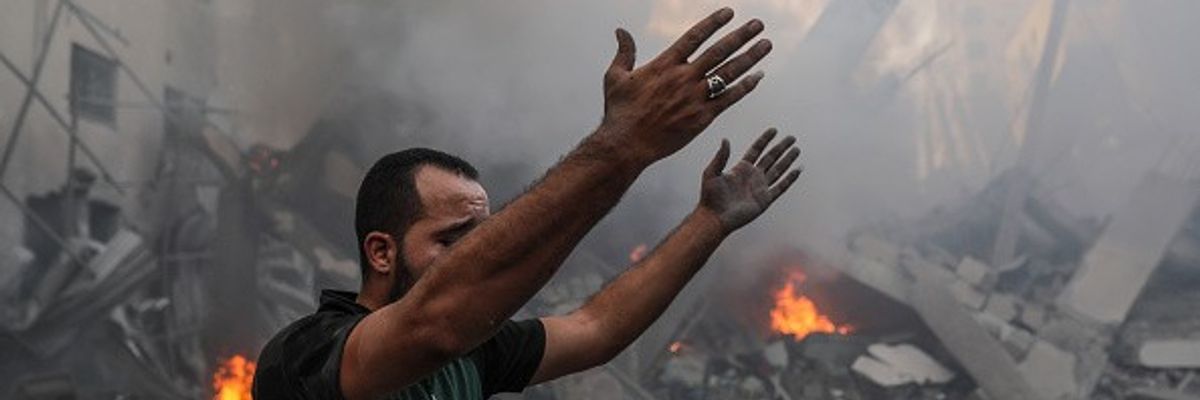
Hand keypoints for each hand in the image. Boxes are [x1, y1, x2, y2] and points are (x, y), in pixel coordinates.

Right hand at [595, 7, 772, 165]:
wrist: (627, 144)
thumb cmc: (619, 112)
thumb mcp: (615, 77)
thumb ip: (624, 52)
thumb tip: (621, 30)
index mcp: (665, 65)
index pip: (695, 36)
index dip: (714, 23)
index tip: (730, 12)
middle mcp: (684, 77)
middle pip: (719, 51)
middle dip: (741, 36)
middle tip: (758, 25)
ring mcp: (695, 97)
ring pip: (729, 72)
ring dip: (750, 57)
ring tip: (766, 45)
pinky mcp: (702, 117)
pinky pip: (729, 98)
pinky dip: (745, 87)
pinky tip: (758, 77)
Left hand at [698, 128, 801, 232]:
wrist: (715, 217)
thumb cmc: (710, 197)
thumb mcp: (712, 172)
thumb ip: (721, 156)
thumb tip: (725, 139)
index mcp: (741, 168)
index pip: (756, 150)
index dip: (764, 140)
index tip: (774, 130)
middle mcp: (752, 176)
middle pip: (770, 158)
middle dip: (781, 147)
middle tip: (792, 138)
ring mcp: (760, 187)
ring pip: (778, 170)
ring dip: (787, 160)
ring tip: (797, 150)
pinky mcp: (765, 199)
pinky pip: (780, 187)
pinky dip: (789, 179)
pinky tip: (797, 170)